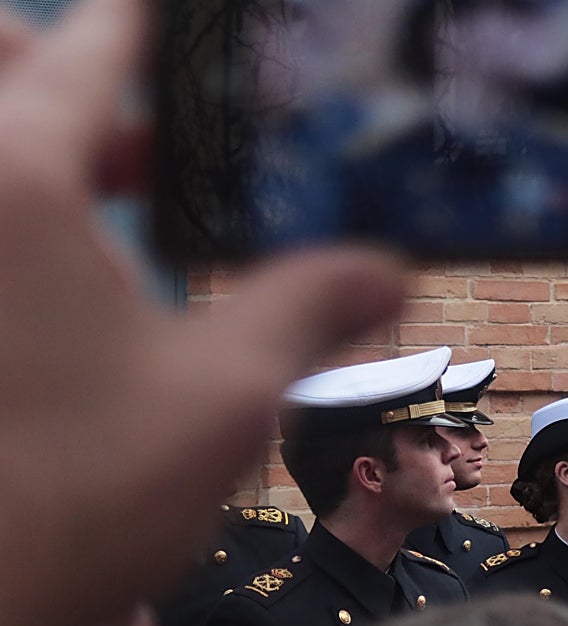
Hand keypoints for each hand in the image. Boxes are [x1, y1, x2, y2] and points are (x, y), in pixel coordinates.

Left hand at [0, 0, 407, 625]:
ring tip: (127, 190)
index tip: (173, 11)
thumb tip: (394, 274)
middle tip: (147, 120)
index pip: (89, 52)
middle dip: (61, 68)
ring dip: (45, 142)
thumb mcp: (228, 392)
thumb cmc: (82, 497)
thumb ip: (314, 307)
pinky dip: (26, 211)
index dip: (144, 22)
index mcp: (19, 182)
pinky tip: (84, 275)